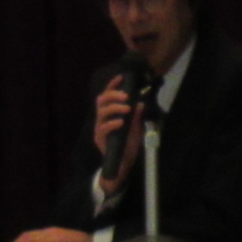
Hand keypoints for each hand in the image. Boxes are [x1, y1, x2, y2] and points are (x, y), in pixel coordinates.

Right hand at [94, 74, 140, 194]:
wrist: (123, 164)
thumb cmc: (128, 145)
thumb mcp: (136, 129)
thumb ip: (136, 117)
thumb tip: (141, 103)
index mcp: (110, 114)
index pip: (108, 96)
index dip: (112, 86)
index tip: (121, 77)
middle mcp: (102, 119)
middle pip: (101, 101)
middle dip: (113, 95)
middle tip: (126, 96)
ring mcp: (100, 128)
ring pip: (101, 112)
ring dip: (115, 107)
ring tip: (127, 108)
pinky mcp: (100, 138)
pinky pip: (103, 128)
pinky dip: (112, 123)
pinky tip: (121, 122)